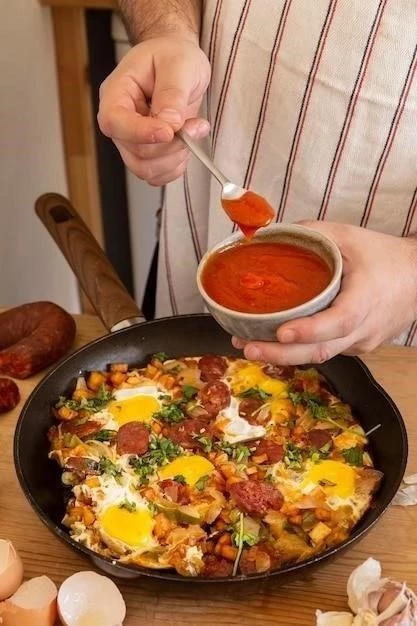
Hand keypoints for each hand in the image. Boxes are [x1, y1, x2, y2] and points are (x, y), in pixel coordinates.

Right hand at [97, 36, 210, 185]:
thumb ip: (172, 94)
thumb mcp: (179, 64)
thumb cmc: (173, 57)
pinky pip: (156, 175)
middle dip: (171, 145)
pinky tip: (185, 146)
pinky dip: (175, 167)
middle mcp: (119, 122)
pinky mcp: (145, 155)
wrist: (177, 63)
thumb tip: (169, 124)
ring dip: (175, 158)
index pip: (114, 122)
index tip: (169, 131)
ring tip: (192, 132)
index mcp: (116, 93)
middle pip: (135, 152)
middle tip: (196, 124)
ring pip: (145, 169)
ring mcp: (130, 141)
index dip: (141, 133)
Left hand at [232, 222, 416, 363]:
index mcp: (366, 300)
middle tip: (247, 347)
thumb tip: (271, 234)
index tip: (281, 332)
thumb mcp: (350, 236)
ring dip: (284, 355)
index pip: (338, 322)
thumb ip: (313, 233)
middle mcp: (363, 329)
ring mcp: (361, 342)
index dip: (309, 330)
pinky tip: (274, 343)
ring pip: (321, 355)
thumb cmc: (386, 257)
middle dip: (281, 354)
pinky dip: (300, 349)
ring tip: (249, 346)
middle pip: (321, 350)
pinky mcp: (357, 347)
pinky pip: (326, 350)